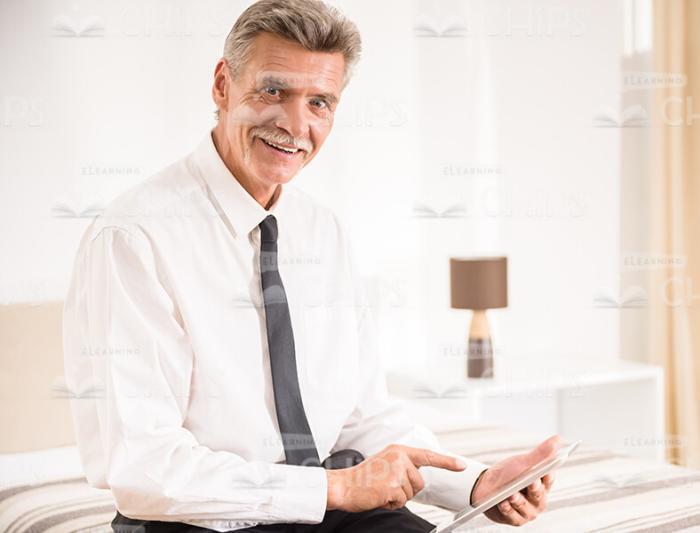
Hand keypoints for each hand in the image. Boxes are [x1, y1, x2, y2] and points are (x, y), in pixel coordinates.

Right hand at [326, 444, 466, 511]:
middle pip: (419, 482)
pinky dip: (391, 504)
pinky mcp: (392, 486)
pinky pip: (401, 502)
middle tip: (387, 486)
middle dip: (406, 490)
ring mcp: (396, 472)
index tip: (461, 465)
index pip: (428, 455)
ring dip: (398, 497)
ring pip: (411, 493)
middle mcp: (399, 458)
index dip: (447, 462)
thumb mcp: (385, 463)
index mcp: (399, 451)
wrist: (344, 485)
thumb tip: (417, 475)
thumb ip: (402, 465)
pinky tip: (379, 496)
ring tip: (381, 490)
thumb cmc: (363, 477)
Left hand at [470, 435, 560, 525]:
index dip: (548, 475)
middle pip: (539, 495)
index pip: (549, 479)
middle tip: (531, 482)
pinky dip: (507, 509)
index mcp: (542, 484)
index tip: (546, 471)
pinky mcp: (515, 519)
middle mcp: (537, 499)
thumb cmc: (507, 474)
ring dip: (518, 500)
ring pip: (526, 507)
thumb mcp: (523, 462)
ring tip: (511, 494)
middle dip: (535, 489)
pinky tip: (502, 503)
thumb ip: (541, 453)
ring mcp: (527, 511)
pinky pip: (513, 516)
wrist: (485, 486)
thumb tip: (558, 439)